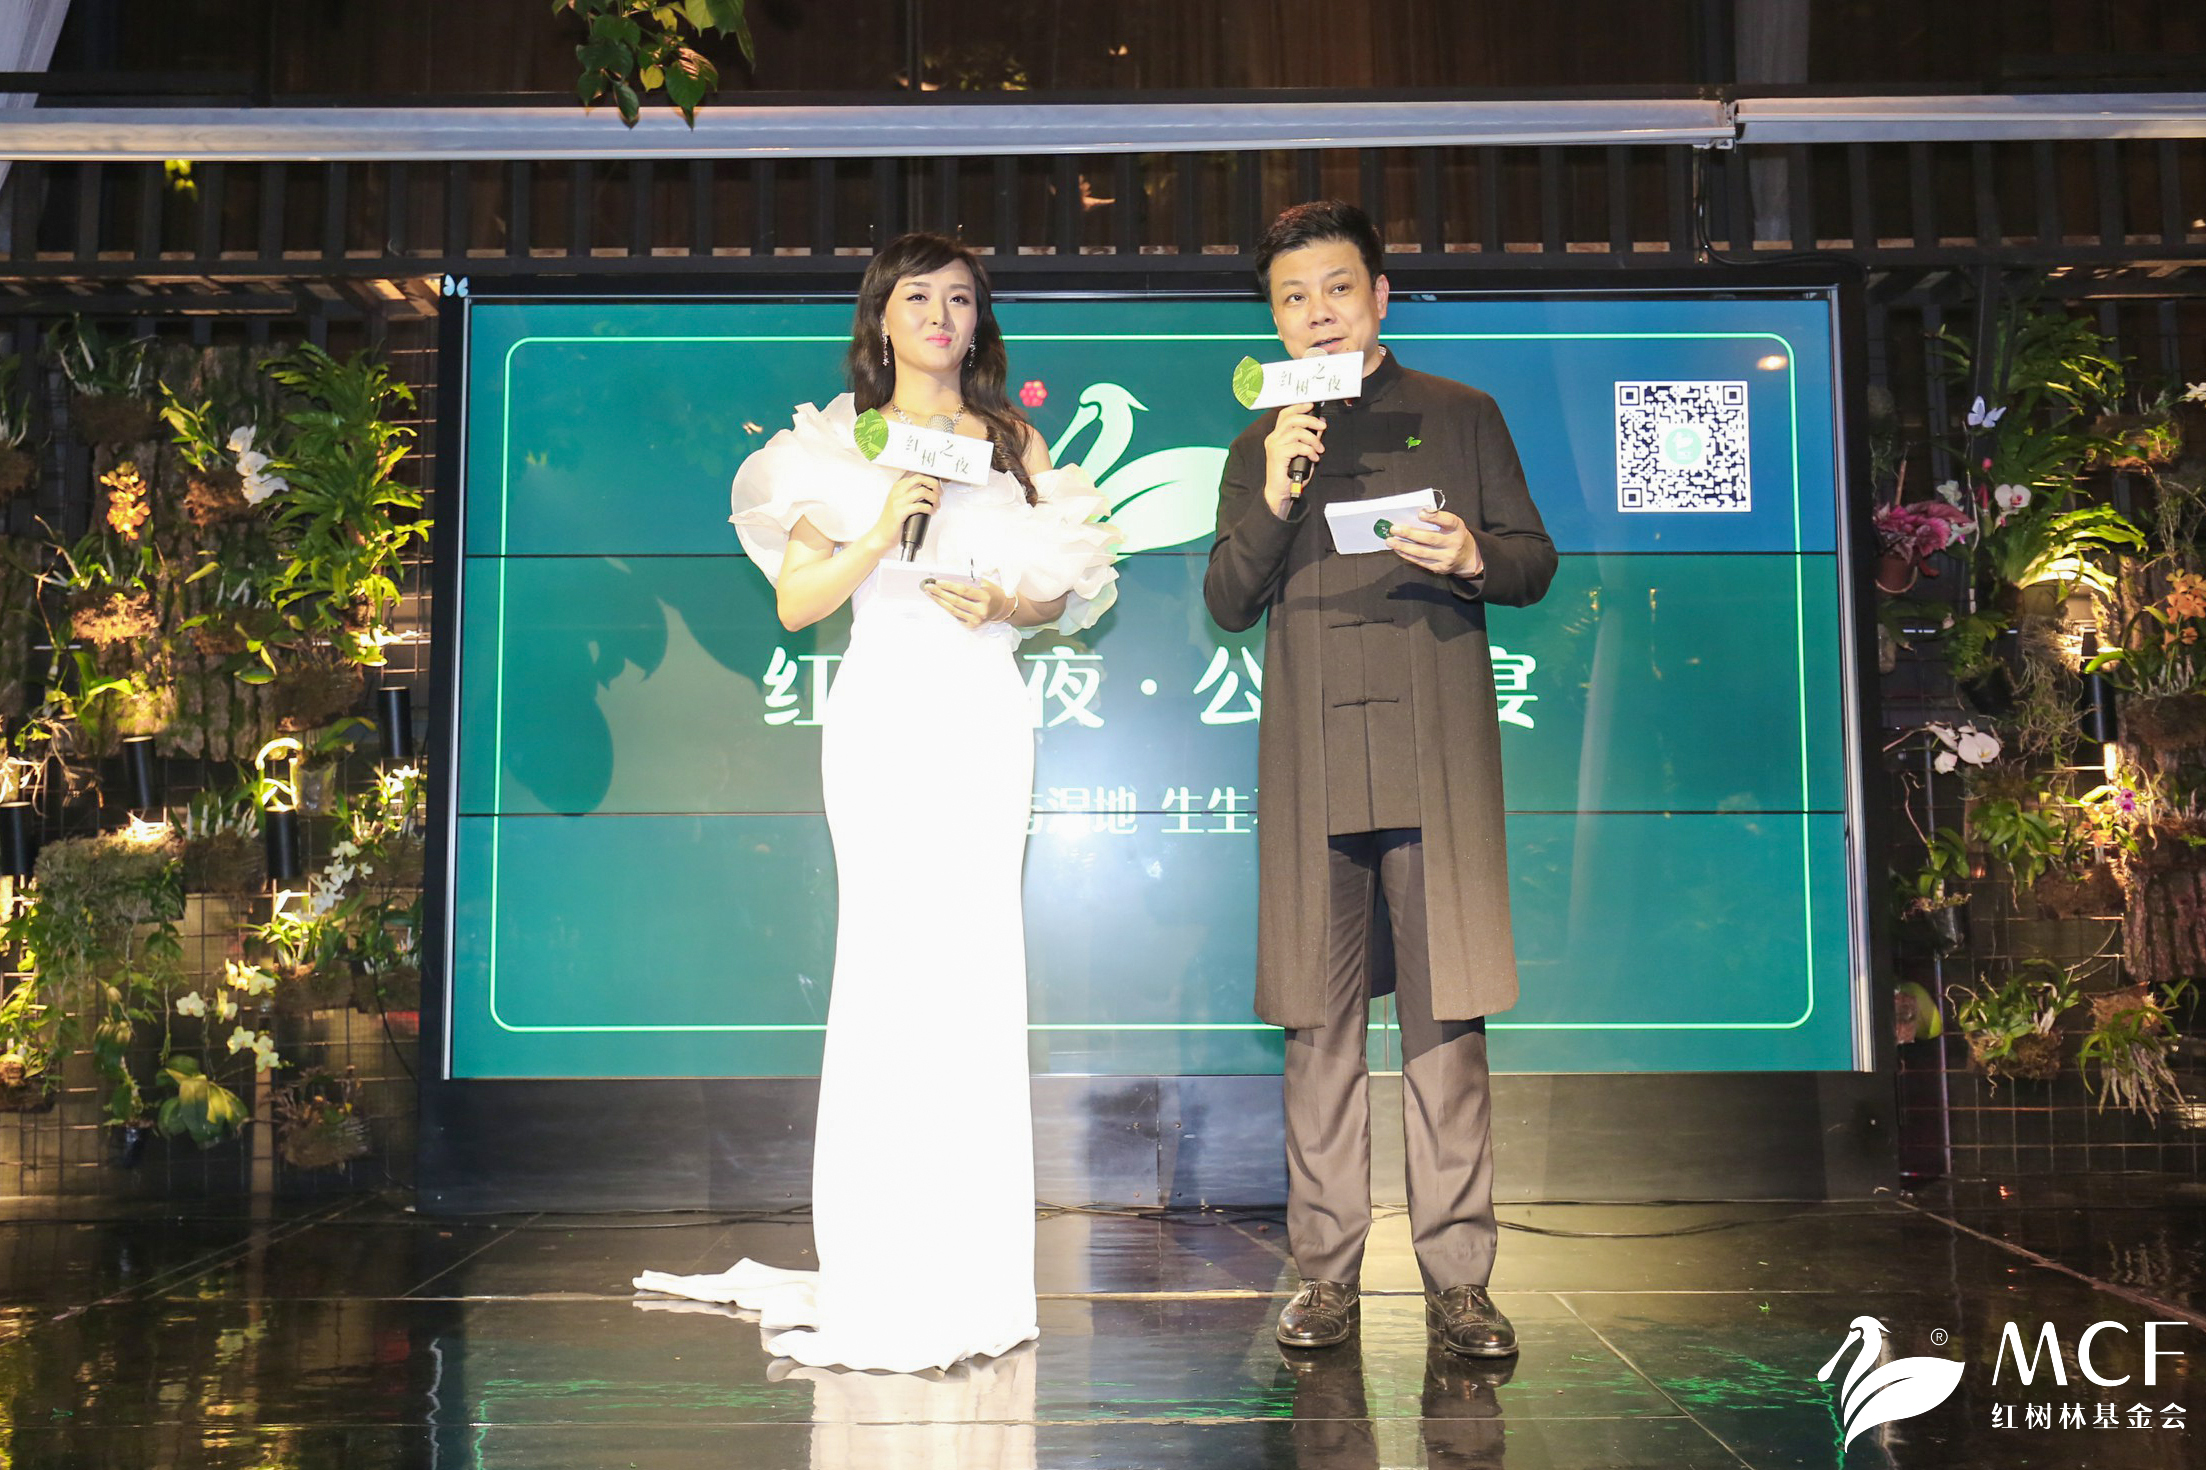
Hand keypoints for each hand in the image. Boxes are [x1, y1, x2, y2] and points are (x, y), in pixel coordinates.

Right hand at [863, 472, 941, 556]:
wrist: (882, 534)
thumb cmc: (893, 520)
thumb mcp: (900, 501)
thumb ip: (911, 493)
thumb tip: (930, 490)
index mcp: (898, 486)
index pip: (916, 474)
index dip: (930, 477)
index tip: (937, 485)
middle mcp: (897, 491)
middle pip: (920, 478)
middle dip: (934, 484)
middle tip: (939, 493)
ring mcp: (898, 501)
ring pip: (922, 491)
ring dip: (934, 498)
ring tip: (936, 505)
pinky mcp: (900, 512)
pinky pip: (920, 506)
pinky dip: (930, 509)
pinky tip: (931, 512)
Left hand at [924, 576, 1013, 628]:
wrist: (1001, 608)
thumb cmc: (992, 593)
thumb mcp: (985, 584)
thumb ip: (970, 582)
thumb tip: (949, 579)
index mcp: (985, 597)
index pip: (963, 590)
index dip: (949, 586)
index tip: (938, 582)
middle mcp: (981, 610)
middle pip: (956, 601)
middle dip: (940, 593)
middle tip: (929, 587)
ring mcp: (976, 620)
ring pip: (953, 610)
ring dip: (940, 601)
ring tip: (931, 594)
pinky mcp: (972, 626)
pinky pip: (955, 616)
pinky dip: (947, 608)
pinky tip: (940, 602)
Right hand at [1261, 402, 1325, 518]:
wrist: (1280, 492)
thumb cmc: (1290, 474)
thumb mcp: (1303, 453)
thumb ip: (1310, 439)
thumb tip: (1320, 425)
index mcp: (1277, 435)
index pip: (1285, 414)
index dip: (1298, 407)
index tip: (1311, 406)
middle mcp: (1273, 438)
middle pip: (1292, 419)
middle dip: (1311, 421)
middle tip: (1323, 427)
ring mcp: (1274, 446)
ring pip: (1297, 432)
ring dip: (1313, 439)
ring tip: (1319, 449)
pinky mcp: (1278, 455)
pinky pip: (1298, 446)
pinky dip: (1310, 451)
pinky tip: (1314, 458)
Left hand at [1387, 509, 1483, 576]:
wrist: (1467, 557)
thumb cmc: (1453, 535)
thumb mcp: (1451, 525)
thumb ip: (1437, 520)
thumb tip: (1411, 517)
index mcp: (1458, 528)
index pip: (1448, 521)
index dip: (1435, 517)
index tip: (1421, 514)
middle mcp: (1454, 543)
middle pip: (1430, 538)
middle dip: (1410, 534)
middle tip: (1394, 529)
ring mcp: (1447, 557)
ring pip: (1422, 552)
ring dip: (1404, 546)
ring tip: (1390, 541)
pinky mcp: (1440, 568)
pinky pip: (1420, 561)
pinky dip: (1407, 555)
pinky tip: (1398, 549)